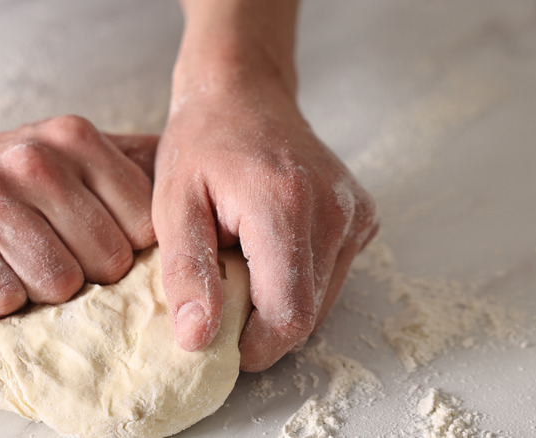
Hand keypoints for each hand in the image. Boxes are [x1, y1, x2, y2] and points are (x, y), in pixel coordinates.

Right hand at [0, 115, 157, 315]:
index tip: (93, 247)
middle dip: (84, 275)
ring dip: (39, 292)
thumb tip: (204, 199)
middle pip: (107, 262)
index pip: (145, 228)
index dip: (123, 251)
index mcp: (76, 138)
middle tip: (49, 257)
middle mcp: (33, 158)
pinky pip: (3, 299)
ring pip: (57, 285)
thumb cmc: (12, 187)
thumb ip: (136, 168)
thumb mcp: (75, 158)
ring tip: (16, 264)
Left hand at [153, 78, 377, 371]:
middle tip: (222, 295)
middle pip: (308, 314)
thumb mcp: (173, 204)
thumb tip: (198, 340)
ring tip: (242, 265)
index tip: (220, 341)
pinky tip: (267, 250)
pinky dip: (297, 279)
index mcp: (286, 206)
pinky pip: (331, 275)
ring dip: (279, 302)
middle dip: (262, 325)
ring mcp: (356, 213)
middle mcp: (335, 211)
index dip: (255, 346)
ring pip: (322, 300)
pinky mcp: (362, 216)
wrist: (243, 92)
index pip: (289, 314)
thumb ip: (186, 272)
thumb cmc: (201, 143)